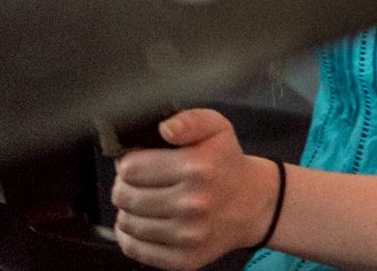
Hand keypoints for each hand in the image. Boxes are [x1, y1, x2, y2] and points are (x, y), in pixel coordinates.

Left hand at [111, 109, 275, 270]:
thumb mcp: (216, 128)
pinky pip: (134, 249)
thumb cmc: (226, 163)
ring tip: (143, 201)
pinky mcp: (183, 259)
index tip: (139, 162)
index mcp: (197, 168)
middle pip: (125, 196)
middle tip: (138, 182)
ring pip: (126, 222)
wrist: (252, 205)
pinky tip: (142, 223)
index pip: (131, 168)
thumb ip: (189, 120)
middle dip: (124, 186)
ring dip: (128, 210)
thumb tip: (164, 129)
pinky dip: (129, 236)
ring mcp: (187, 236)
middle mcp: (192, 204)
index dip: (128, 162)